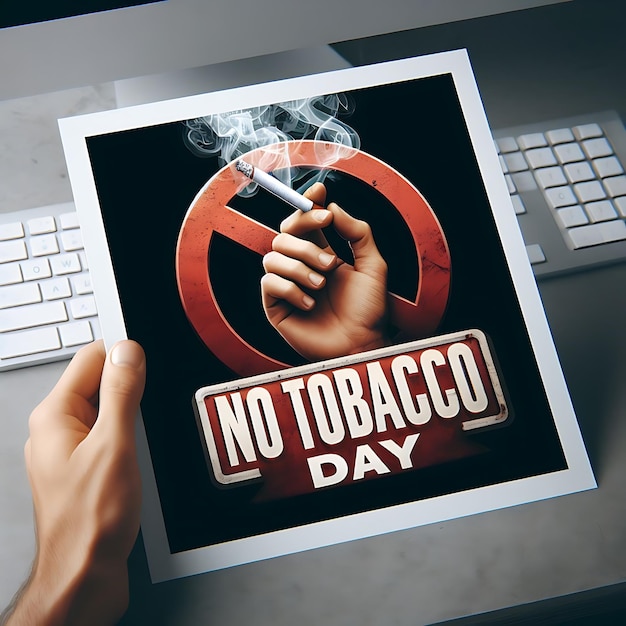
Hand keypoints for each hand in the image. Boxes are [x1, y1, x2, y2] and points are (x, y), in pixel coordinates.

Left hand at [3, 340, 145, 625]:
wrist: (85, 573)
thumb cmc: (91, 521)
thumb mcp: (115, 446)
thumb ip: (121, 392)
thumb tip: (128, 351)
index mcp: (55, 416)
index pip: (90, 359)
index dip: (123, 354)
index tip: (149, 359)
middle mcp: (56, 430)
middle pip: (99, 384)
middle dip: (130, 388)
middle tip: (148, 408)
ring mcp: (69, 449)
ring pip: (107, 410)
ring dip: (131, 415)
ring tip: (141, 440)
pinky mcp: (85, 467)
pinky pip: (109, 434)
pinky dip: (129, 436)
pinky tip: (139, 455)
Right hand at [261, 183, 388, 360]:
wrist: (362, 344)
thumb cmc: (369, 309)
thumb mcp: (373, 265)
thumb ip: (358, 233)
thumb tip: (332, 206)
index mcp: (321, 251)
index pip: (304, 220)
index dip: (308, 202)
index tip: (320, 191)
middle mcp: (300, 265)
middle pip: (284, 233)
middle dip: (306, 242)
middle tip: (331, 262)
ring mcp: (286, 284)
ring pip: (273, 256)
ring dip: (300, 267)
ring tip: (322, 286)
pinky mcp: (275, 306)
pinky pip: (268, 282)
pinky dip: (290, 288)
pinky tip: (310, 304)